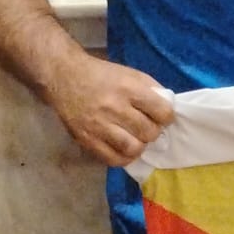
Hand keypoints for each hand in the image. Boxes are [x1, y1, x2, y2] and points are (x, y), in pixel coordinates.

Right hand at [43, 57, 174, 166]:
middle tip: (147, 127)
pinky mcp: (86, 139)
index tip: (162, 117)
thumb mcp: (132, 74)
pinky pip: (112, 159)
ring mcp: (98, 126)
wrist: (64, 77)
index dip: (167, 117)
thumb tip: (169, 109)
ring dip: (140, 145)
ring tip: (136, 138)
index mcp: (129, 89)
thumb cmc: (103, 75)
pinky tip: (125, 149)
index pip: (163, 112)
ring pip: (133, 148)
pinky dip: (124, 158)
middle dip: (153, 131)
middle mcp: (114, 108)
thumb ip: (153, 90)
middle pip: (149, 132)